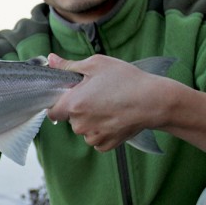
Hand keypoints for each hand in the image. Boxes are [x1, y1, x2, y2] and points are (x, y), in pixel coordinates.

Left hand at [47, 53, 161, 151]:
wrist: (154, 101)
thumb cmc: (126, 79)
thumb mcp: (95, 64)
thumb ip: (68, 65)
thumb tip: (50, 60)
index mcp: (73, 105)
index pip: (52, 111)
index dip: (58, 103)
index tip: (70, 97)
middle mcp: (80, 124)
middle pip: (70, 119)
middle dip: (78, 109)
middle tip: (96, 96)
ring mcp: (94, 136)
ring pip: (84, 130)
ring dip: (90, 121)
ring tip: (108, 106)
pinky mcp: (107, 145)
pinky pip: (97, 139)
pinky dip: (102, 131)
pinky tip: (114, 118)